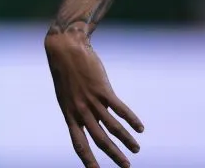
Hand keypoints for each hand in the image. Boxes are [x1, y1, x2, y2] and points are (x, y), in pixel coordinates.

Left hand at [45, 32, 143, 167]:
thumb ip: (80, 110)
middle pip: (99, 139)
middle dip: (113, 155)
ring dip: (126, 140)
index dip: (87, 159)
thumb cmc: (66, 71)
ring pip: (112, 126)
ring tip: (136, 150)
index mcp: (69, 113)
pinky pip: (119, 109)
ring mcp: (91, 100)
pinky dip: (131, 119)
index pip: (78, 142)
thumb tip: (94, 121)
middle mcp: (79, 110)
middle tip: (126, 167)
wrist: (65, 48)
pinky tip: (140, 128)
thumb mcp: (67, 95)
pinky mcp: (102, 89)